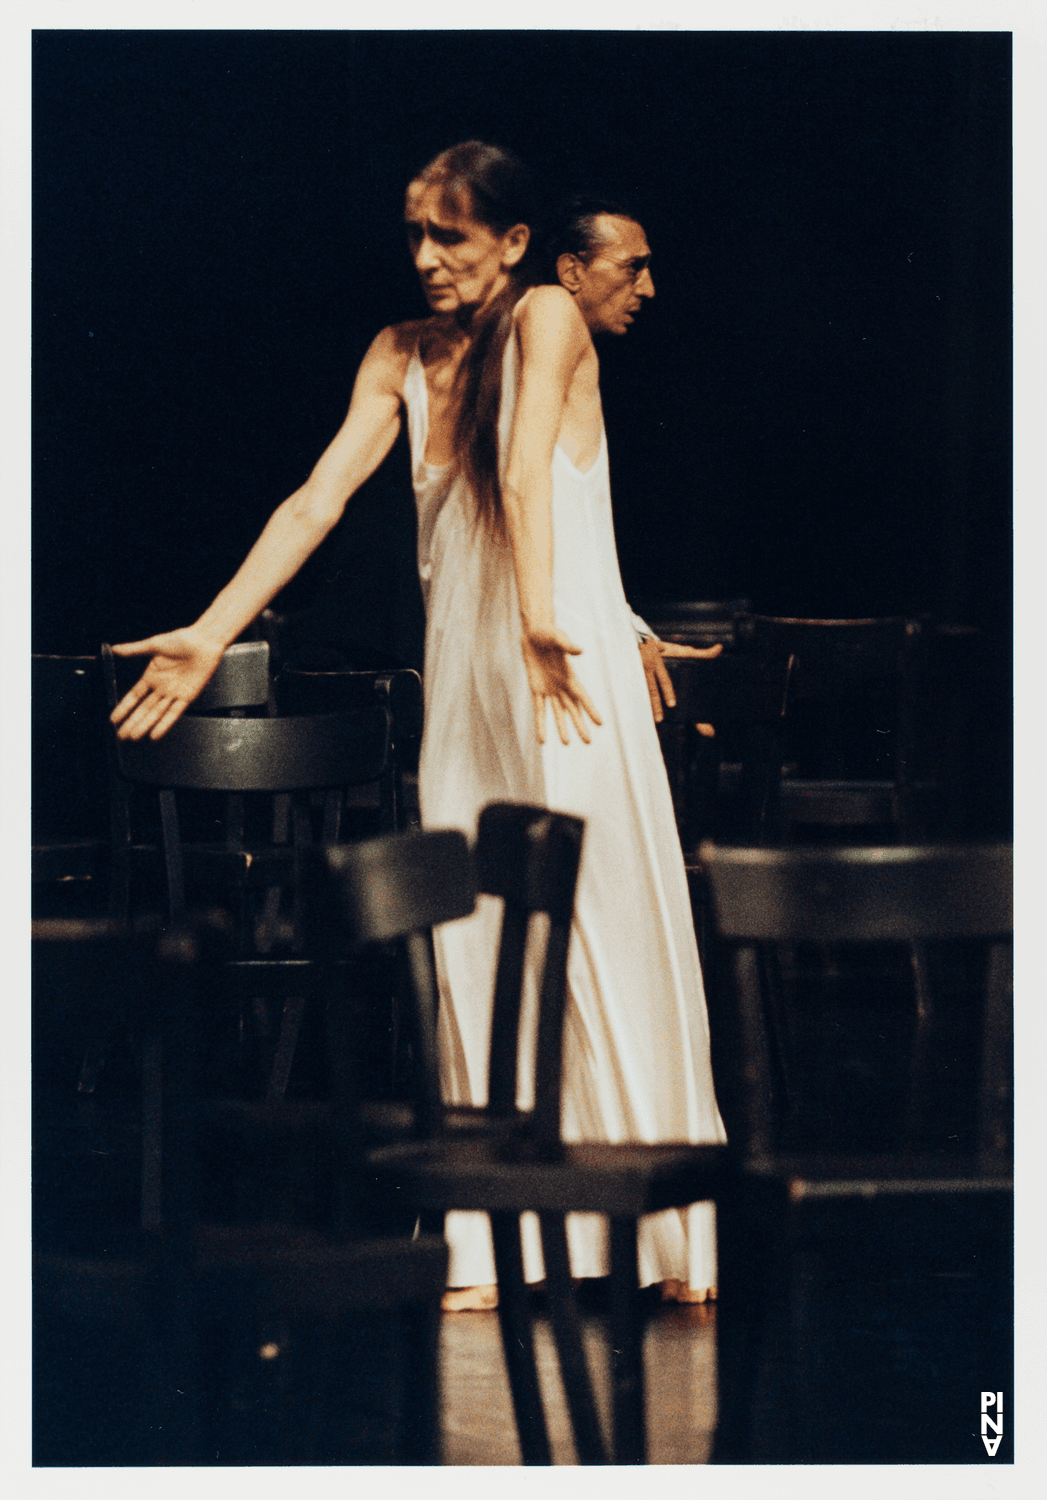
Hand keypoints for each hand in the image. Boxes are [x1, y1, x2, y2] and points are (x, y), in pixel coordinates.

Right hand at [109, 626, 225, 739]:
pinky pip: (174, 713)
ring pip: (156, 713)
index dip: (124, 708)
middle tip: (121, 735)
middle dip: (132, 722)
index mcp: (152, 676)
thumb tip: (114, 649)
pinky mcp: (187, 696)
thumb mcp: (153, 645)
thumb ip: (133, 649)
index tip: (114, 719)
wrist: (203, 641)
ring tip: (134, 736)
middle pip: (144, 709)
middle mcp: (162, 687)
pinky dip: (165, 724)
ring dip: (145, 725)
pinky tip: (155, 734)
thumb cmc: (182, 640)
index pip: (134, 696)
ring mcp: (174, 693)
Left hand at [522, 627, 602, 745]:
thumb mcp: (558, 638)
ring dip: (561, 727)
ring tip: (566, 743)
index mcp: (570, 676)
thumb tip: (579, 651)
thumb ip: (567, 646)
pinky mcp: (536, 688)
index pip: (582, 697)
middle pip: (573, 709)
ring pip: (557, 713)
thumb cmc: (548, 633)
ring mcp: (549, 689)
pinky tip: (541, 737)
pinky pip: (539, 709)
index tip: (600, 723)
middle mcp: (562, 686)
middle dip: (580, 725)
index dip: (591, 710)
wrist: (533, 633)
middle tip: (588, 742)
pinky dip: (540, 723)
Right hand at [639, 638, 721, 734]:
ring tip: (651, 719)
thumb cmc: (661, 647)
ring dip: (646, 705)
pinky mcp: (627, 673)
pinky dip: (634, 698)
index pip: (664, 679)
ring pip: (641, 690)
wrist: (635, 640)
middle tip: (660, 720)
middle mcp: (647, 665)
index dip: (668, 692)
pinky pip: (632, 688)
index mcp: (659, 661)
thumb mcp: (678, 649)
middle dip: (656, 706)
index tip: (672, 705)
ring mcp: (635, 670)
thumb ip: (700, 652)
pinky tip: (635, 709)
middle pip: (652, 690)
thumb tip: (719, 648)